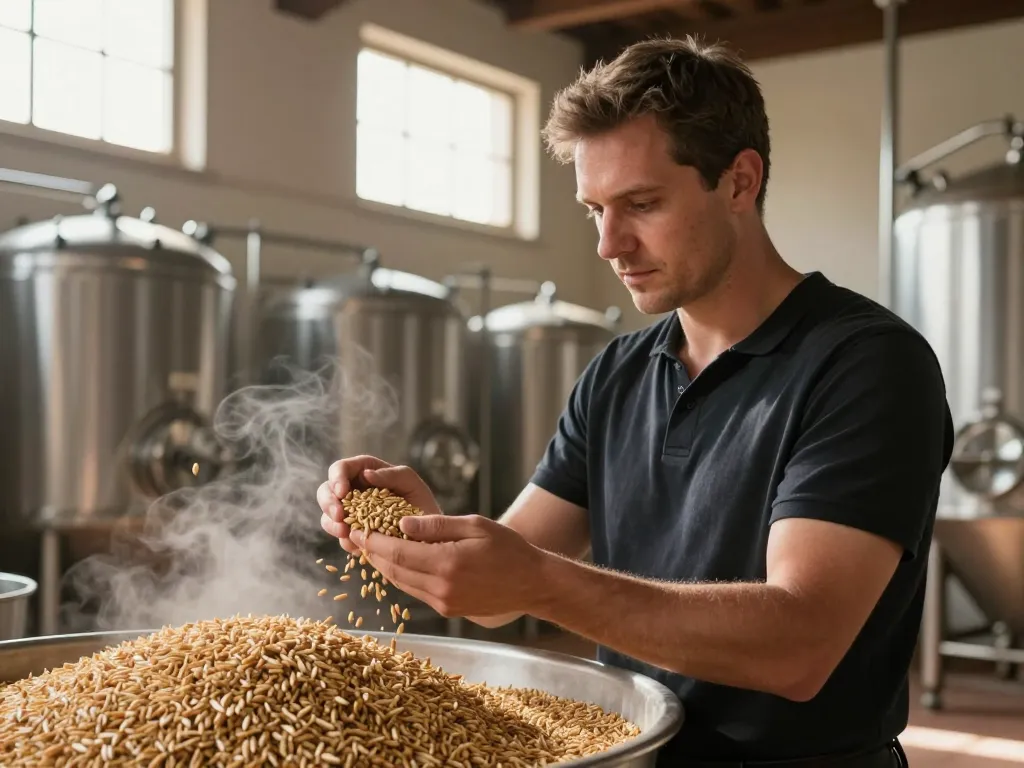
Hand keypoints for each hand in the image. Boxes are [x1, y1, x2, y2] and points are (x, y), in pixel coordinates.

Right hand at [317, 456, 441, 554]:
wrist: (430, 535)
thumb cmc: (420, 502)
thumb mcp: (410, 483)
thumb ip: (391, 475)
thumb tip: (366, 474)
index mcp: (364, 472)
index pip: (340, 468)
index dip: (336, 478)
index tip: (342, 492)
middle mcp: (353, 492)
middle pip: (326, 491)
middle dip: (328, 502)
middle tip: (339, 515)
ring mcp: (351, 514)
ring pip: (328, 515)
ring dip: (332, 523)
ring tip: (345, 532)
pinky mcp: (353, 534)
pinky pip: (340, 537)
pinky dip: (345, 541)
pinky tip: (356, 546)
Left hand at [350, 511, 545, 619]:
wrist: (532, 583)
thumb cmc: (508, 548)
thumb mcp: (474, 525)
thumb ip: (436, 525)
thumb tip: (401, 523)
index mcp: (446, 563)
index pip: (396, 553)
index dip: (373, 541)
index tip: (359, 528)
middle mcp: (441, 588)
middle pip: (393, 570)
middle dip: (373, 552)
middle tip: (358, 534)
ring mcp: (443, 602)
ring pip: (401, 583)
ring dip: (384, 565)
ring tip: (372, 546)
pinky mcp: (447, 609)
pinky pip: (415, 591)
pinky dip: (401, 575)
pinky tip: (397, 561)